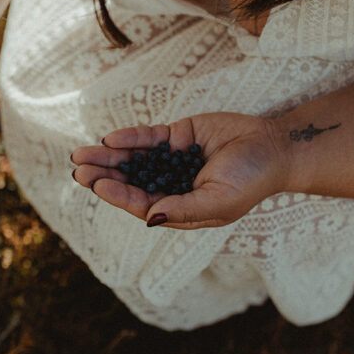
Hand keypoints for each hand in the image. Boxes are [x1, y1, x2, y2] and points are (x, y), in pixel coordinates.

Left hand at [71, 113, 287, 229]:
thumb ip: (184, 209)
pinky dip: (130, 138)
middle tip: (78, 170)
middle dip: (104, 176)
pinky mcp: (178, 136)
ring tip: (80, 154)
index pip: (142, 204)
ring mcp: (173, 160)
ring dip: (108, 157)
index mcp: (179, 209)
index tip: (97, 185)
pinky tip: (110, 138)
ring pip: (134, 159)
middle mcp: (172, 186)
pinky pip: (149, 138)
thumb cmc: (251, 180)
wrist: (275, 147)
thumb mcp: (219, 202)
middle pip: (130, 182)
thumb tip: (150, 217)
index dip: (118, 195)